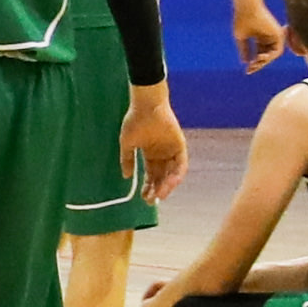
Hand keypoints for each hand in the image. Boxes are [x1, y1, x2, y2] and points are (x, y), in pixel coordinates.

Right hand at [127, 84, 188, 202]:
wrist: (146, 106)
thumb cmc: (135, 121)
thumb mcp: (127, 144)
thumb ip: (127, 160)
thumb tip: (126, 176)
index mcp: (150, 153)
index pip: (151, 175)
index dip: (148, 187)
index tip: (143, 197)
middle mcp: (162, 154)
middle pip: (161, 177)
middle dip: (156, 190)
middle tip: (151, 201)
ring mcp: (172, 150)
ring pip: (171, 173)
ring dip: (167, 185)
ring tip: (160, 195)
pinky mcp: (180, 146)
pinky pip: (181, 164)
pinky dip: (177, 175)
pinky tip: (170, 183)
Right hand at [234, 0, 285, 71]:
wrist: (247, 9)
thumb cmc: (242, 20)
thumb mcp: (241, 38)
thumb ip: (244, 50)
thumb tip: (245, 62)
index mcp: (260, 37)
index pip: (259, 54)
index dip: (253, 64)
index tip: (247, 71)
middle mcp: (268, 37)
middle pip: (266, 56)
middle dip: (258, 64)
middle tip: (250, 69)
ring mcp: (274, 36)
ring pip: (272, 55)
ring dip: (264, 62)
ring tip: (255, 63)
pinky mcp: (278, 34)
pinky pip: (277, 51)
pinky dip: (270, 56)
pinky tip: (260, 57)